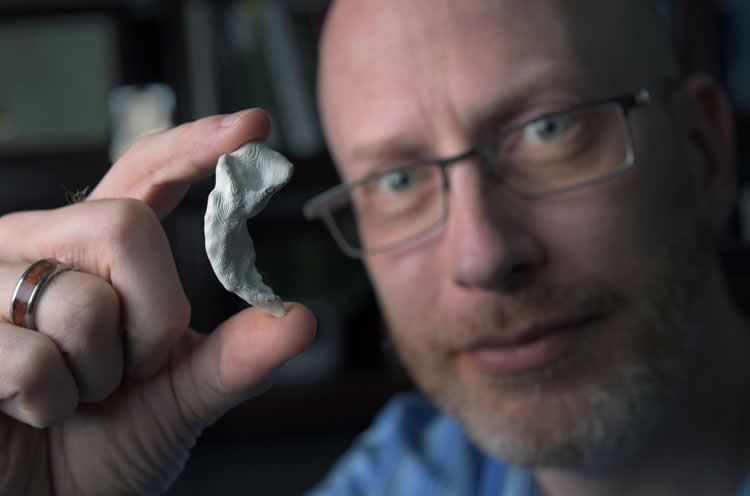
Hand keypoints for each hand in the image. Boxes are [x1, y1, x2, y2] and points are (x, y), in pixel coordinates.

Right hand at [0, 109, 315, 494]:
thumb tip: (299, 319)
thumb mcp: (178, 401)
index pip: (144, 174)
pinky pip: (29, 358)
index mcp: (93, 252)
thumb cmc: (101, 449)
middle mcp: (37, 247)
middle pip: (124, 226)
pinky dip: (49, 403)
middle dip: (153, 316)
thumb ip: (233, 360)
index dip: (197, 145)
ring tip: (71, 397)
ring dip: (96, 374)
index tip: (256, 128)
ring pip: (80, 299)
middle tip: (129, 369)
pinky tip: (27, 412)